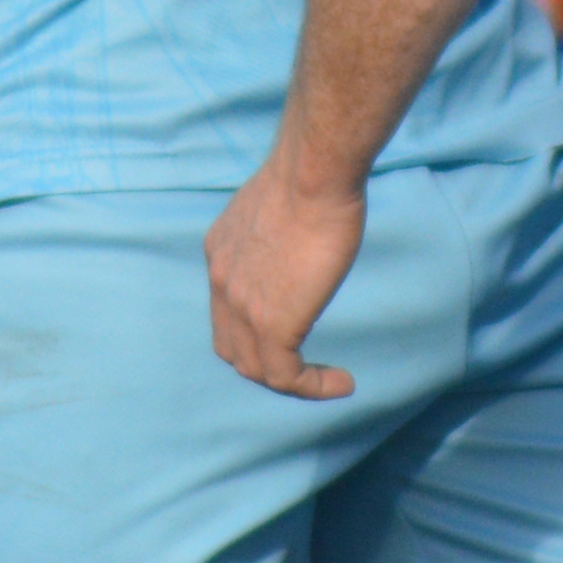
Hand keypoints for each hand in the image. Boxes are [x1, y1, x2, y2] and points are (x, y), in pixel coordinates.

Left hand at [206, 161, 366, 400]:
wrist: (313, 174)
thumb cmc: (310, 175)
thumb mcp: (276, 204)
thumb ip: (275, 228)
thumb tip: (297, 231)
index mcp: (220, 252)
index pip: (226, 308)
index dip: (253, 327)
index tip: (295, 322)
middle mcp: (221, 282)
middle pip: (232, 346)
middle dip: (266, 361)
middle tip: (305, 361)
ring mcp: (242, 308)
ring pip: (256, 369)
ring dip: (292, 381)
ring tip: (327, 380)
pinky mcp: (272, 326)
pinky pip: (287, 377)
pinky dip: (313, 387)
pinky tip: (342, 383)